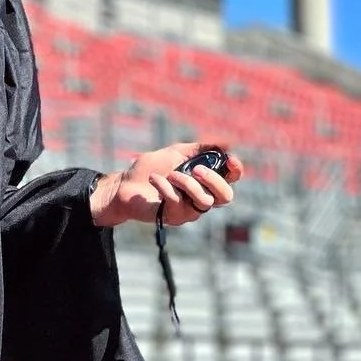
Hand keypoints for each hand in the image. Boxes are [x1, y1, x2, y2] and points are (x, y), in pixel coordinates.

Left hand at [88, 142, 242, 229]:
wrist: (125, 184)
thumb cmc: (152, 168)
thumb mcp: (178, 152)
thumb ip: (201, 148)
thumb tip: (227, 143)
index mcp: (206, 180)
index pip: (231, 180)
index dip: (236, 171)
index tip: (229, 160)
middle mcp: (201, 197)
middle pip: (225, 197)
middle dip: (214, 180)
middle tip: (195, 169)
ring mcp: (189, 210)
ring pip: (203, 201)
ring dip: (187, 184)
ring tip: (170, 174)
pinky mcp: (173, 218)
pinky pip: (178, 204)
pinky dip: (166, 188)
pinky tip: (155, 179)